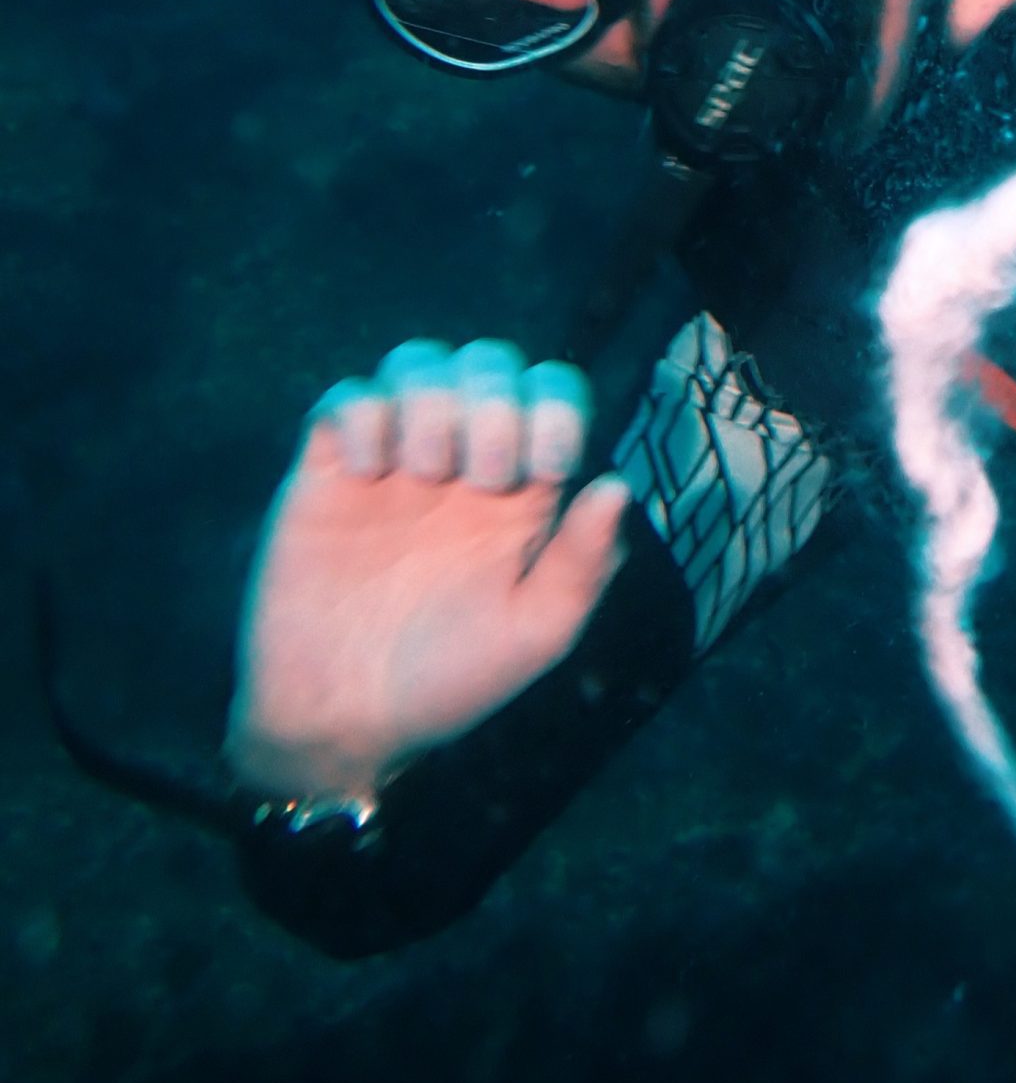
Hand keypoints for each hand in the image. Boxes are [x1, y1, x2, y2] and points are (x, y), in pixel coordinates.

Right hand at [224, 340, 626, 809]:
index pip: (553, 395)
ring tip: (422, 470)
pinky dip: (361, 414)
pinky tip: (365, 471)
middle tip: (481, 478)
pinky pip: (345, 397)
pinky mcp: (329, 472)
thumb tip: (618, 484)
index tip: (545, 470)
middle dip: (495, 403)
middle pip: (490, 363)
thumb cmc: (449, 682)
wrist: (343, 720)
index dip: (557, 409)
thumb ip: (584, 563)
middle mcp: (460, 461)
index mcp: (521, 491)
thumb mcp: (534, 636)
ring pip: (419, 362)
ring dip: (430, 397)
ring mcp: (393, 461)